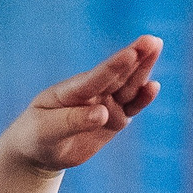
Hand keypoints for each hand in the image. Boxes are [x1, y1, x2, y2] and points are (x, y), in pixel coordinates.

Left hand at [3, 35, 161, 173]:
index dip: (113, 67)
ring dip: (143, 72)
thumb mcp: (47, 130)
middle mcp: (92, 93)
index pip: (96, 77)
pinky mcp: (115, 118)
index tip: (130, 53)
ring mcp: (105, 104)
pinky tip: (153, 87)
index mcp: (72, 91)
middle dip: (135, 58)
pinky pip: (132, 108)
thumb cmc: (36, 136)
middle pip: (117, 75)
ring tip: (155, 51)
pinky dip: (142, 99)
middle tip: (152, 41)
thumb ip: (73, 121)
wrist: (39, 151)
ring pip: (129, 87)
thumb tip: (103, 114)